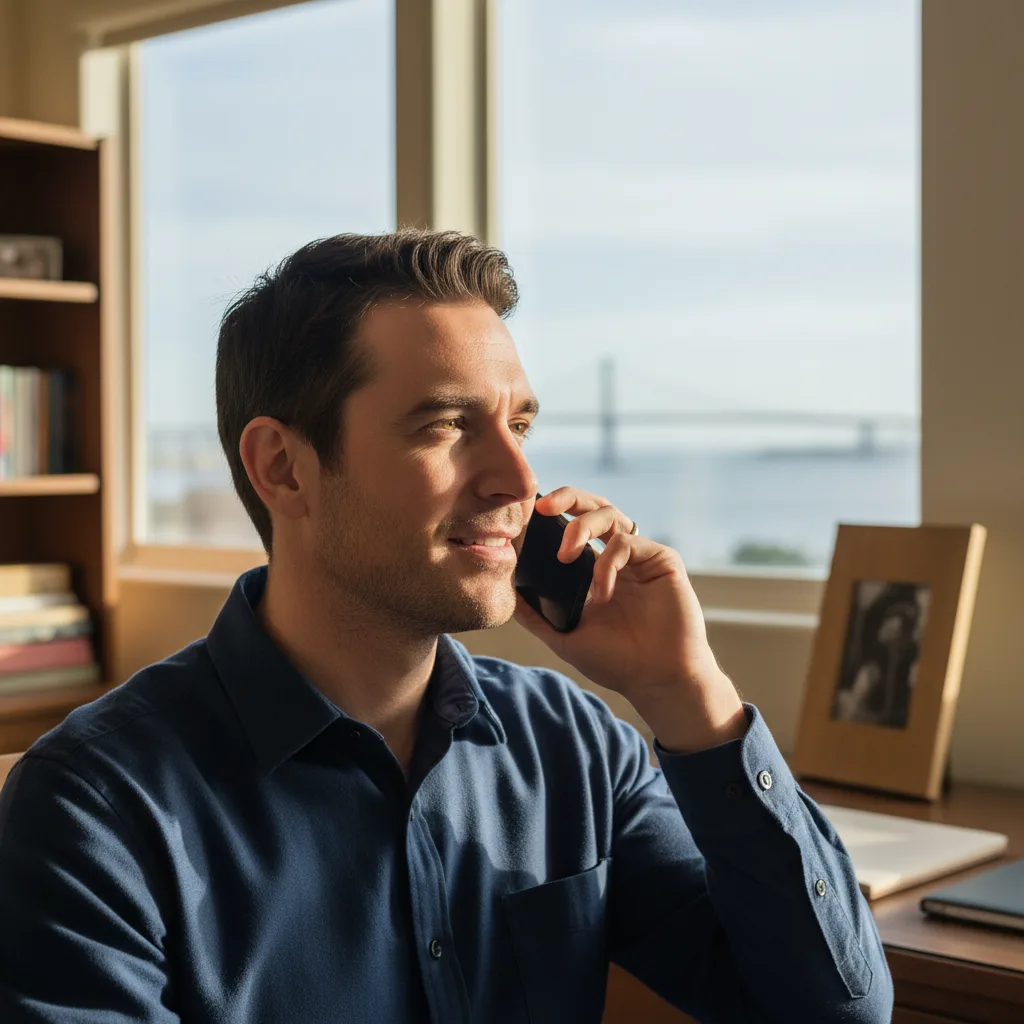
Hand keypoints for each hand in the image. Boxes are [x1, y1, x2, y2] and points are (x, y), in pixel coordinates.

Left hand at [513, 487, 747, 751]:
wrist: (658, 680)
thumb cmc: (617, 662)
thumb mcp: (564, 637)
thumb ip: (536, 615)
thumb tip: (506, 593)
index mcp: (596, 568)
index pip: (573, 525)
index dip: (552, 515)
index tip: (526, 517)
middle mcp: (618, 556)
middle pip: (593, 506)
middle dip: (567, 497)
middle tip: (542, 507)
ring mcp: (641, 556)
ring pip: (610, 514)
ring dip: (581, 527)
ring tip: (565, 555)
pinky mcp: (662, 560)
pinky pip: (628, 542)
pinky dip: (607, 563)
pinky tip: (602, 593)